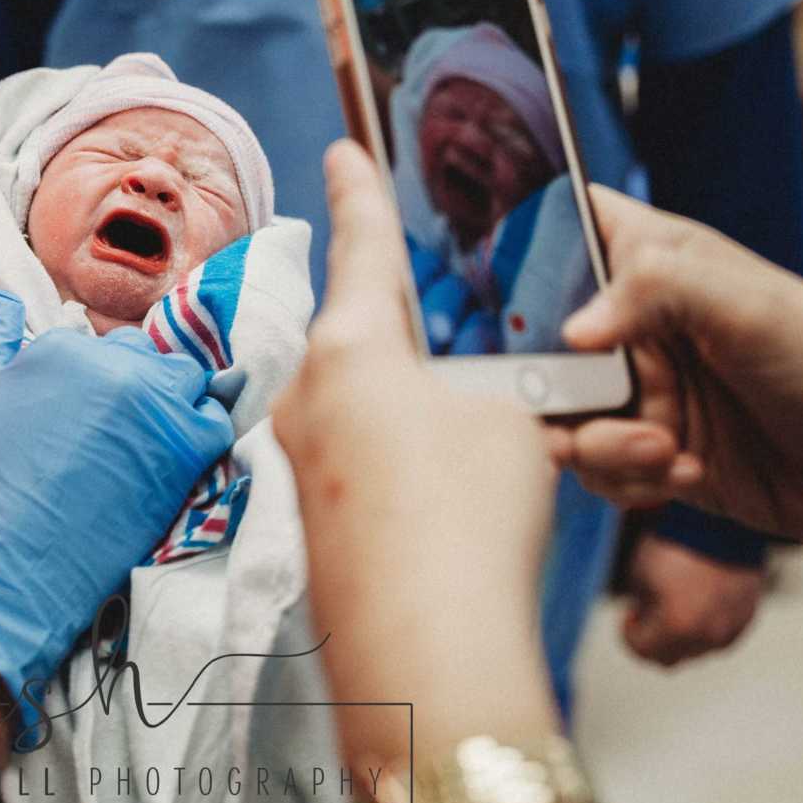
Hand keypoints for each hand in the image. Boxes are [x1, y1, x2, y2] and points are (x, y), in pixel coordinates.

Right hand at [0, 291, 233, 724]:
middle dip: (137, 384)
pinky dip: (203, 432)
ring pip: (188, 381)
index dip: (99, 378)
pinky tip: (176, 459)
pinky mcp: (184, 453)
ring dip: (174, 401)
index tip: (91, 413)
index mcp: (63, 348)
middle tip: (117, 431)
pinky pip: (216, 422)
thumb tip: (3, 297)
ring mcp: (155, 407)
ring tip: (146, 443)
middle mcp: (115, 367)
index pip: (104, 344)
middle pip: (149, 357)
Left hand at [275, 140, 560, 761]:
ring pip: (360, 407)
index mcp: (351, 347)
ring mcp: (295, 461)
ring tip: (464, 452)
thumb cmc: (470, 516)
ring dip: (406, 412)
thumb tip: (449, 406)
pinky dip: (394, 466)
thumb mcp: (508, 422)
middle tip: (447, 346)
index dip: (361, 192)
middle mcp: (305, 394)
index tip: (341, 148)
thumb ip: (477, 388)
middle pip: (360, 338)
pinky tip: (436, 504)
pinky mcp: (303, 518)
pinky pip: (354, 464)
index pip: (363, 246)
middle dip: (404, 337)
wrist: (425, 654)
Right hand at [552, 186, 802, 554]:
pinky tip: (682, 473)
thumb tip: (571, 327)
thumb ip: (655, 291)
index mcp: (653, 260)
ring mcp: (637, 388)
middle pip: (534, 335)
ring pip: (558, 412)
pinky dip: (625, 477)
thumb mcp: (750, 308)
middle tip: (574, 404)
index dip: (518, 249)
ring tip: (660, 449)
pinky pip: (594, 466)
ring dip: (599, 442)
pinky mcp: (645, 450)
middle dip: (547, 380)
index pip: (563, 225)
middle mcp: (633, 321)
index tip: (502, 297)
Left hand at [619, 534, 761, 665]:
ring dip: (679, 638)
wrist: (719, 523)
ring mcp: (731, 630)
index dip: (628, 635)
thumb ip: (639, 608)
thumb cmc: (673, 546)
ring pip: (696, 651)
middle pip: (669, 660)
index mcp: (677, 626)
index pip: (642, 651)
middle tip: (645, 616)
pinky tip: (696, 602)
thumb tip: (641, 620)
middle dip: (652, 642)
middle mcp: (708, 637)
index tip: (627, 616)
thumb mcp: (639, 575)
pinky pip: (719, 638)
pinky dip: (703, 629)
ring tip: (673, 604)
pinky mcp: (746, 620)